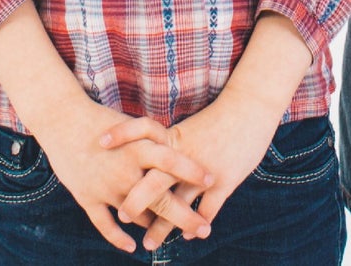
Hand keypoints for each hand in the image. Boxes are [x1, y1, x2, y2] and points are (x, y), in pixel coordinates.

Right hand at [33, 99, 213, 253]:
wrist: (62, 120)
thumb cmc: (100, 119)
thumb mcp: (131, 125)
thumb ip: (151, 141)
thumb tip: (176, 149)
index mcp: (138, 147)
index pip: (172, 161)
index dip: (192, 172)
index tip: (211, 181)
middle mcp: (126, 170)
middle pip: (161, 199)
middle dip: (185, 217)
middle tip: (204, 229)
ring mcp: (106, 187)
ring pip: (138, 216)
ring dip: (154, 226)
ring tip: (171, 234)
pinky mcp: (87, 198)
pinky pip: (105, 225)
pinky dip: (118, 238)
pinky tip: (131, 247)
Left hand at [124, 78, 281, 246]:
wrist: (251, 107)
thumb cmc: (221, 116)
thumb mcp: (191, 129)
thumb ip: (170, 144)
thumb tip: (146, 155)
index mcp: (176, 138)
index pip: (141, 133)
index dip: (120, 136)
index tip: (100, 144)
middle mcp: (186, 156)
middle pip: (155, 180)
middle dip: (136, 201)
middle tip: (122, 215)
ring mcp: (205, 171)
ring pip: (178, 204)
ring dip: (162, 227)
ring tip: (149, 244)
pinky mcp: (226, 181)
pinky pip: (207, 209)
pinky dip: (194, 224)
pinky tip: (185, 234)